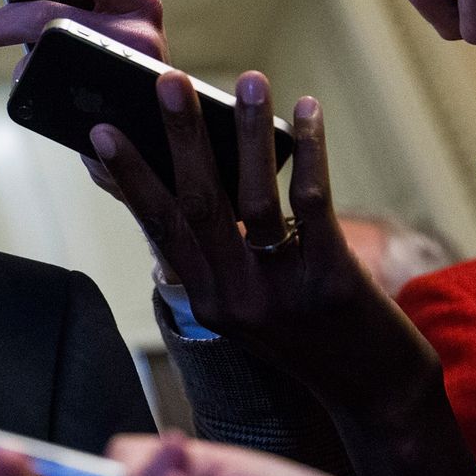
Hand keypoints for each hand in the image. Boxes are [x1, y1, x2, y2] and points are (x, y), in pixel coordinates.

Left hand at [0, 0, 164, 196]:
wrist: (145, 133)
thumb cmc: (120, 64)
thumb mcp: (116, 18)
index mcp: (139, 1)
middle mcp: (142, 34)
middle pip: (56, 13)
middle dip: (10, 17)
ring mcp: (127, 72)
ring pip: (50, 50)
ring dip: (18, 54)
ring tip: (3, 56)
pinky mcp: (112, 109)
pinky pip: (51, 86)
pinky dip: (30, 81)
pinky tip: (28, 85)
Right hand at [90, 69, 437, 417]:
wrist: (377, 395)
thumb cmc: (313, 337)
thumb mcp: (250, 306)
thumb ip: (222, 254)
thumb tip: (201, 175)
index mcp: (207, 301)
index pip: (157, 228)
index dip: (128, 179)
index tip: (99, 135)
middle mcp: (235, 298)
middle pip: (197, 204)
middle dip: (179, 137)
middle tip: (167, 80)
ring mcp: (281, 291)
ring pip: (253, 199)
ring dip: (247, 134)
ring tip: (247, 80)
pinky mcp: (332, 280)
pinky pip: (313, 204)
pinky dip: (308, 152)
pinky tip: (305, 111)